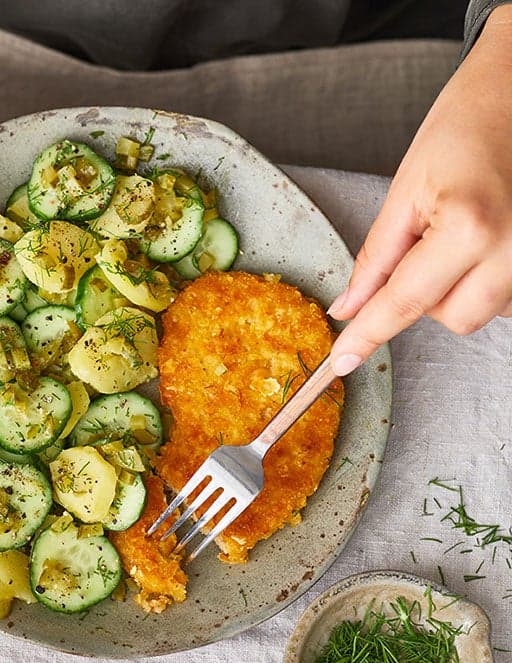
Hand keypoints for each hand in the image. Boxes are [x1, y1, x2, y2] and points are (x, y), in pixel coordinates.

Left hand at [328, 5, 511, 375]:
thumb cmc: (464, 127)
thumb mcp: (406, 192)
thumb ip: (376, 259)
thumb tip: (349, 308)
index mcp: (469, 229)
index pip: (403, 303)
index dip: (366, 336)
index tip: (341, 363)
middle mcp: (511, 252)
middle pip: (450, 318)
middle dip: (424, 296)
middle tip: (423, 244)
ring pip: (478, 312)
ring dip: (455, 287)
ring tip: (459, 231)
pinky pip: (503, 297)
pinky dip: (482, 280)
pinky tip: (484, 239)